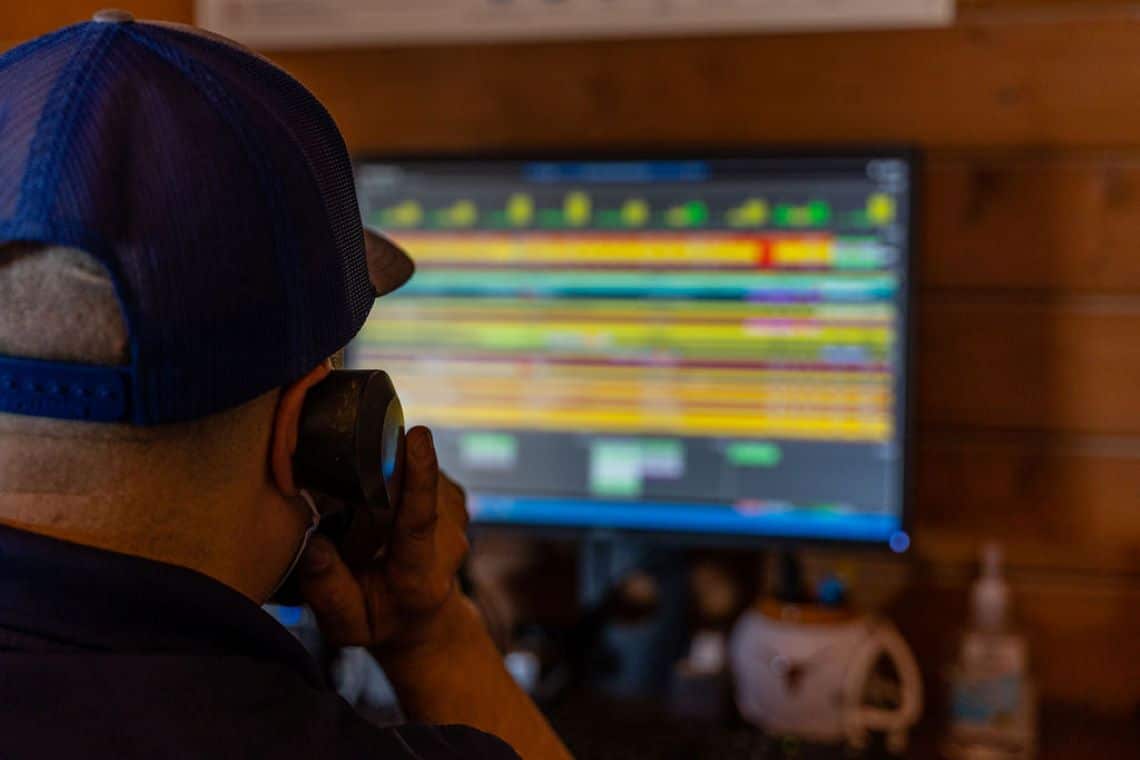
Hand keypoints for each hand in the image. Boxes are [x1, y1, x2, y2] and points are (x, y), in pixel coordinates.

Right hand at [296, 426, 473, 657]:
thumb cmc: (379, 620)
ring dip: (393, 477)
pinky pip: (425, 475)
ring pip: (422, 477)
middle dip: (389, 467)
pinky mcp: (456, 501)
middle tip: (354, 478)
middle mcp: (447, 545)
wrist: (424, 621)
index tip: (417, 437)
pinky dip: (403, 479)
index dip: (418, 475)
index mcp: (418, 575)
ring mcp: (457, 521)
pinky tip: (388, 502)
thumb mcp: (347, 626)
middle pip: (418, 487)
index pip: (420, 518)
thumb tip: (314, 546)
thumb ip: (328, 590)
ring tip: (370, 506)